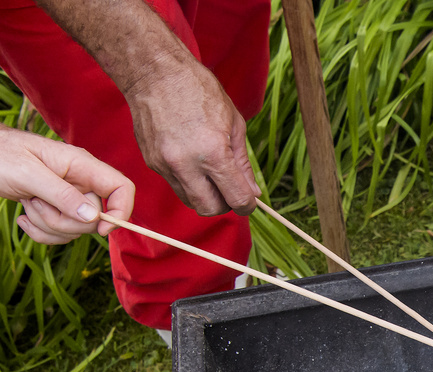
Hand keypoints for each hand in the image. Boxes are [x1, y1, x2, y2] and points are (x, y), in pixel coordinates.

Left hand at [0, 126, 134, 243]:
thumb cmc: (1, 155)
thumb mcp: (28, 173)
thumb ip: (62, 194)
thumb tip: (93, 217)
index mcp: (81, 165)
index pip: (121, 187)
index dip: (120, 210)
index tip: (100, 229)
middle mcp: (80, 182)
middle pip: (95, 216)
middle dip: (64, 221)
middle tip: (37, 204)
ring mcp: (69, 197)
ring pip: (77, 228)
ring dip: (48, 225)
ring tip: (28, 203)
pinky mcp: (57, 209)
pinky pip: (61, 233)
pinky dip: (41, 232)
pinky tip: (24, 217)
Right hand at [124, 61, 260, 215]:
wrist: (155, 72)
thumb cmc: (199, 91)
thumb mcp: (234, 124)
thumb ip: (243, 163)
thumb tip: (253, 192)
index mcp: (213, 153)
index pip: (236, 198)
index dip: (247, 205)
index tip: (249, 201)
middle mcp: (186, 164)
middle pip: (210, 209)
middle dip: (224, 204)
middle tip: (229, 189)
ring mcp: (165, 165)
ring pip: (190, 201)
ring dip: (205, 196)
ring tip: (211, 174)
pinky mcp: (152, 162)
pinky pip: (175, 185)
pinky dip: (188, 182)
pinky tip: (193, 161)